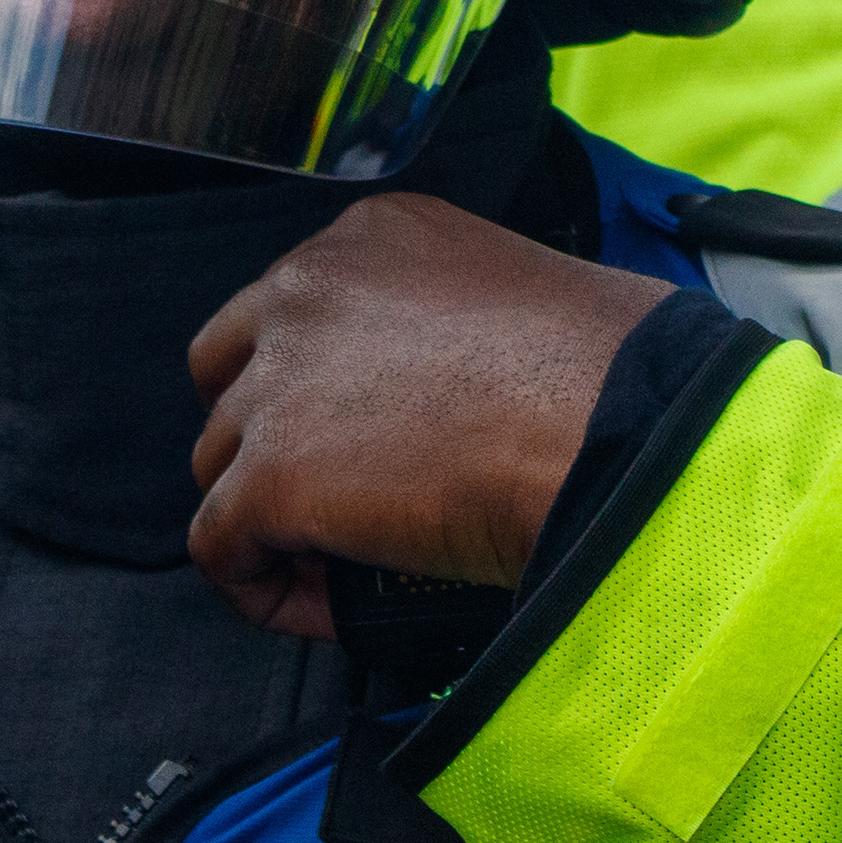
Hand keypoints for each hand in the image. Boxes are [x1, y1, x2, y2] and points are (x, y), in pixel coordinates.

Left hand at [187, 195, 662, 640]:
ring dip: (267, 513)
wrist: (621, 432)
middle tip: (335, 495)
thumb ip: (446, 327)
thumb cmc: (617, 377)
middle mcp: (306, 289)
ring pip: (220, 460)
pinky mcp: (275, 473)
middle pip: (231, 376)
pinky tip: (318, 606)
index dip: (312, 388)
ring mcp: (281, 381)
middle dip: (266, 437)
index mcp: (369, 236)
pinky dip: (258, 584)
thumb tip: (443, 404)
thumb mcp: (518, 297)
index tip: (359, 440)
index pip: (290, 311)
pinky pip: (219, 544)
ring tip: (340, 563)